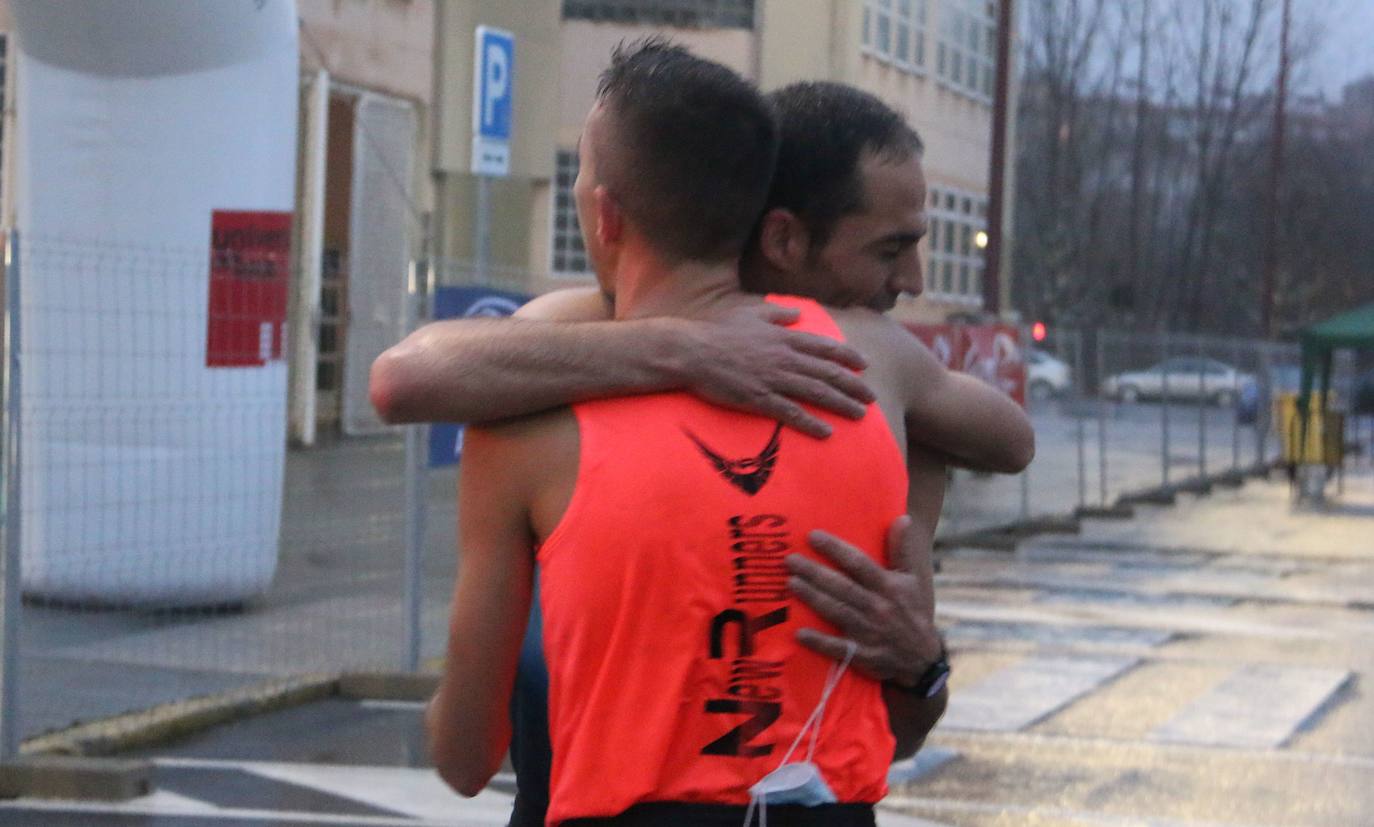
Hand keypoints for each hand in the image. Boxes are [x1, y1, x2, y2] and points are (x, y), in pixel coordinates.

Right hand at [674, 304, 874, 438]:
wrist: (691, 351)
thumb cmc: (716, 330)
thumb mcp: (749, 312)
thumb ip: (776, 313)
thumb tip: (796, 312)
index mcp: (783, 337)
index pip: (824, 347)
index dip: (848, 356)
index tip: (865, 365)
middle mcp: (785, 358)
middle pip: (828, 373)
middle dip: (853, 385)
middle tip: (872, 396)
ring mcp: (774, 379)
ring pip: (816, 393)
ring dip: (841, 404)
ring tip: (860, 415)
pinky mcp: (759, 399)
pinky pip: (791, 413)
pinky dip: (811, 423)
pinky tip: (827, 432)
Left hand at [785, 515, 941, 684]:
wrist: (922, 658)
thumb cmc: (912, 611)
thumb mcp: (912, 579)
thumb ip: (903, 550)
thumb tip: (903, 518)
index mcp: (888, 586)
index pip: (858, 564)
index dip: (835, 549)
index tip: (813, 536)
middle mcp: (877, 607)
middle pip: (842, 586)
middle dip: (814, 572)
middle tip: (790, 559)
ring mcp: (869, 632)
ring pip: (836, 611)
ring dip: (813, 598)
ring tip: (790, 583)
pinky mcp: (863, 655)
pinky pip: (839, 648)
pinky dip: (820, 642)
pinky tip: (799, 633)